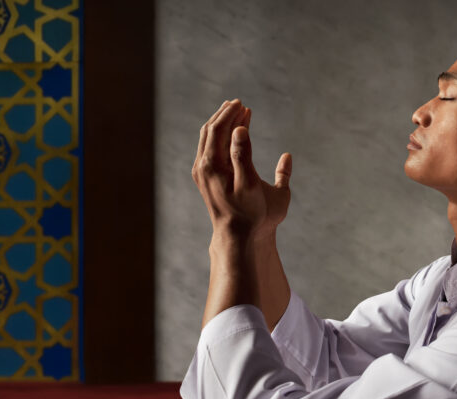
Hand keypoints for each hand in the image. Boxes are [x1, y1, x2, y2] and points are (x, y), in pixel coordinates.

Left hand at [191, 99, 292, 242]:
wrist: (239, 237)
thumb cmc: (254, 214)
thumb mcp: (252, 185)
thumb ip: (245, 156)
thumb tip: (240, 130)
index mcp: (214, 166)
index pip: (221, 130)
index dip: (233, 115)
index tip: (245, 106)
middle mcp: (203, 167)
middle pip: (211, 130)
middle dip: (226, 114)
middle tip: (240, 104)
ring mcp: (202, 173)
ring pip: (207, 138)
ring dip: (221, 123)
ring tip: (234, 112)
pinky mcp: (204, 178)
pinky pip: (208, 148)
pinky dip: (218, 135)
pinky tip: (229, 133)